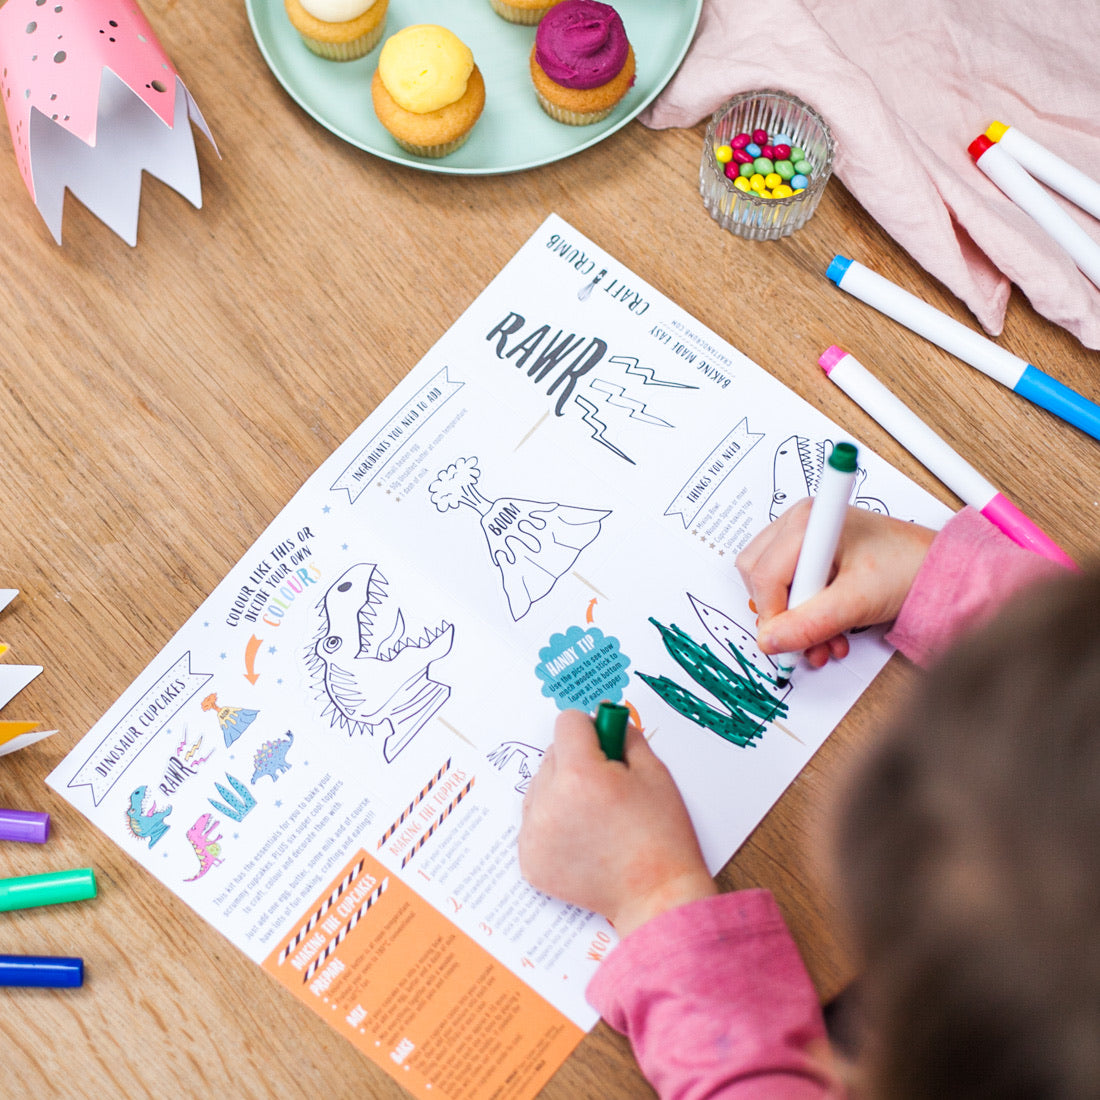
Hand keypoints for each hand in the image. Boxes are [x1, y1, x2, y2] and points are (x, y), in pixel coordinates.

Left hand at [518, 710, 715, 938]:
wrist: (656, 895)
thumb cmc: (661, 834)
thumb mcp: (654, 771)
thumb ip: (624, 736)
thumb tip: (605, 719)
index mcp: (580, 774)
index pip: (568, 722)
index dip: (591, 729)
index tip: (606, 745)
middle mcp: (549, 802)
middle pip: (552, 755)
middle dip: (577, 761)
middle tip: (607, 787)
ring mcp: (535, 834)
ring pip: (540, 787)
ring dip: (561, 790)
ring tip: (595, 815)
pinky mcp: (530, 860)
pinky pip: (534, 821)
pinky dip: (553, 823)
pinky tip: (583, 838)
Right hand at [736, 502, 935, 667]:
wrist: (939, 570)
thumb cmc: (909, 568)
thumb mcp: (857, 601)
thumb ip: (811, 623)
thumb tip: (771, 641)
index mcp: (809, 521)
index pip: (764, 573)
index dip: (772, 613)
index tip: (788, 641)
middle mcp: (800, 523)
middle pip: (758, 576)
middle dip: (782, 616)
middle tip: (811, 639)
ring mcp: (803, 538)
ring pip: (769, 585)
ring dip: (794, 620)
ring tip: (827, 640)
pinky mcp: (810, 555)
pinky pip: (786, 587)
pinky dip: (803, 614)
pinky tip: (828, 629)